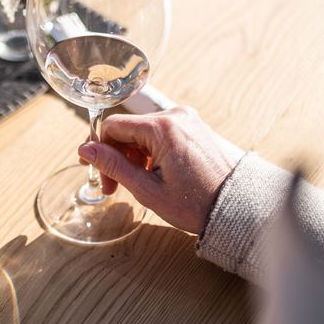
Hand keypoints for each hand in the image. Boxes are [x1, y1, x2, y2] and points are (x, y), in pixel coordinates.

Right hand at [78, 106, 240, 233]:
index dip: (100, 150)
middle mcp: (175, 115)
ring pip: (142, 131)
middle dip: (117, 156)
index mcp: (163, 128)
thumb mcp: (147, 189)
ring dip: (134, 155)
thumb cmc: (196, 204)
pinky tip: (156, 173)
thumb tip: (85, 149)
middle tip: (116, 187)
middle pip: (128, 128)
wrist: (237, 208)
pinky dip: (150, 151)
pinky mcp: (193, 127)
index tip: (100, 175)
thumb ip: (114, 166)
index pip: (113, 126)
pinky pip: (160, 133)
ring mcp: (187, 119)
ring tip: (141, 183)